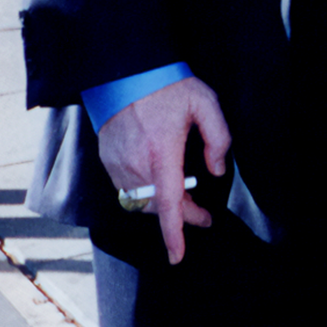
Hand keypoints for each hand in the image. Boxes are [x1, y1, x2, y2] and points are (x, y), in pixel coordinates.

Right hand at [98, 76, 231, 264]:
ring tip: (182, 194)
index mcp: (161, 152)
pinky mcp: (107, 159)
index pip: (169, 204)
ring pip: (141, 201)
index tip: (178, 256)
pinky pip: (126, 188)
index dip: (174, 233)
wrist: (125, 70)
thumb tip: (216, 170)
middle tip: (202, 214)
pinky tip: (157, 177)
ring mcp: (118, 163)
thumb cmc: (167, 85)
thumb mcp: (205, 103)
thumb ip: (218, 138)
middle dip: (181, 216)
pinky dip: (144, 191)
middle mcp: (136, 164)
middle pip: (157, 207)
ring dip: (162, 204)